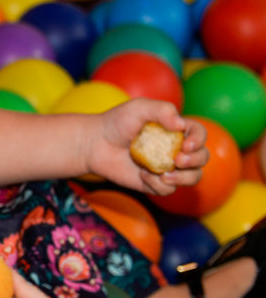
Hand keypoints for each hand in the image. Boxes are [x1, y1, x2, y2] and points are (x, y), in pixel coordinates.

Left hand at [86, 98, 207, 194]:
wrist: (95, 144)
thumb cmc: (117, 122)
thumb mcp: (138, 108)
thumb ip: (162, 110)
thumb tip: (181, 125)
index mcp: (176, 130)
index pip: (199, 134)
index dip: (199, 140)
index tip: (186, 144)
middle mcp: (176, 149)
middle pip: (202, 158)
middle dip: (196, 160)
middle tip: (177, 160)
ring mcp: (167, 167)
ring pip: (192, 177)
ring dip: (184, 178)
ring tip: (164, 174)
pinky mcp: (155, 183)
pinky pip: (168, 190)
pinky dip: (158, 184)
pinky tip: (142, 174)